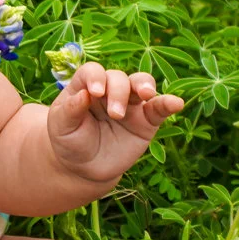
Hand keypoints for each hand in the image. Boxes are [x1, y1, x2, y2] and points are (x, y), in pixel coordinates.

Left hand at [47, 63, 182, 184]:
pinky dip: (169, 103)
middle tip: (115, 114)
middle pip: (118, 78)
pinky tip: (176, 103)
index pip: (92, 71)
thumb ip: (70, 110)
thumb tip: (83, 93)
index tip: (95, 93)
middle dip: (118, 92)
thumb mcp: (61, 126)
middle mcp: (110, 90)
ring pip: (141, 84)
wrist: (85, 168)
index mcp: (86, 86)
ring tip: (146, 94)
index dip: (95, 77)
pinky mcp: (146, 121)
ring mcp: (131, 104)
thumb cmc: (70, 141)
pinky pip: (160, 108)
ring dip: (144, 86)